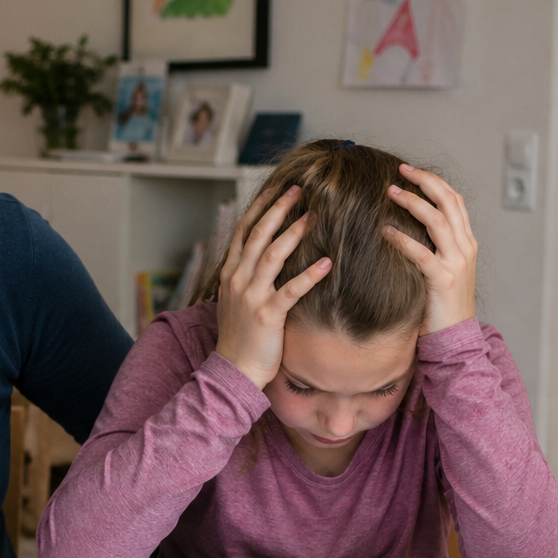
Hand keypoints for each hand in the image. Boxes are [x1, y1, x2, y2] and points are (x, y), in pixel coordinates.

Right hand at [213, 185, 332, 388]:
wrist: (233, 369)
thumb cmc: (240, 336)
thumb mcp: (235, 300)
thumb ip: (245, 276)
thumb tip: (260, 257)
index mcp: (230, 273)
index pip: (243, 231)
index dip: (260, 207)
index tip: (277, 187)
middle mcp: (238, 280)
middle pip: (257, 235)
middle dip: (278, 209)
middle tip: (299, 189)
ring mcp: (250, 297)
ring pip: (271, 256)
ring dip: (293, 233)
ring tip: (314, 216)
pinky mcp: (266, 316)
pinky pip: (290, 290)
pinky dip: (309, 276)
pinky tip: (327, 263)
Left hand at [384, 164, 477, 335]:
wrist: (455, 336)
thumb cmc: (441, 304)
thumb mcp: (442, 268)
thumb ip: (433, 247)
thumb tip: (404, 226)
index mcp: (466, 242)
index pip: (454, 200)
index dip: (433, 181)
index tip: (410, 171)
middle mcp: (465, 248)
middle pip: (449, 202)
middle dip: (425, 182)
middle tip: (400, 171)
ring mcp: (457, 263)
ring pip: (438, 221)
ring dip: (413, 203)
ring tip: (391, 192)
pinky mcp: (443, 280)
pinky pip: (422, 254)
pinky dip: (403, 239)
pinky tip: (386, 231)